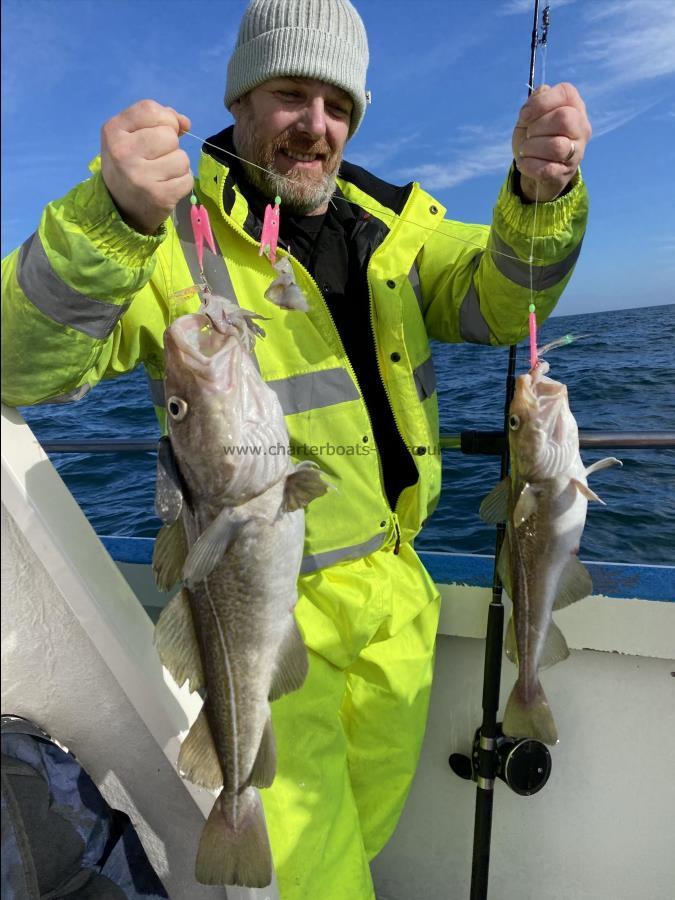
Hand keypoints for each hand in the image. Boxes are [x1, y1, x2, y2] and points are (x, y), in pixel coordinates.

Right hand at [101, 100, 192, 234]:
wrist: (121, 207)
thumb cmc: (130, 164)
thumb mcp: (131, 135)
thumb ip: (158, 120)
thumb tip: (185, 123)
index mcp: (113, 130)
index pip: (151, 109)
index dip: (166, 119)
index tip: (161, 131)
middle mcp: (123, 152)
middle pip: (169, 135)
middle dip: (171, 146)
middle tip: (157, 159)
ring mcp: (140, 176)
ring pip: (182, 158)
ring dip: (178, 166)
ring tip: (162, 174)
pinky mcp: (159, 196)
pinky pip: (188, 179)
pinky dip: (183, 182)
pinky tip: (167, 186)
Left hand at [512, 83, 590, 201]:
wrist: (535, 169)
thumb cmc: (536, 136)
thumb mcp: (532, 115)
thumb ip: (535, 102)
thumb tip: (532, 106)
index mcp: (575, 106)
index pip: (565, 93)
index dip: (541, 102)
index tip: (525, 115)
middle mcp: (581, 128)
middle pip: (564, 118)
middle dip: (537, 126)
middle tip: (529, 134)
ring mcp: (577, 152)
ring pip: (556, 146)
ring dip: (531, 147)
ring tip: (525, 150)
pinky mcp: (565, 173)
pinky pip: (547, 169)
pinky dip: (528, 165)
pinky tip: (524, 163)